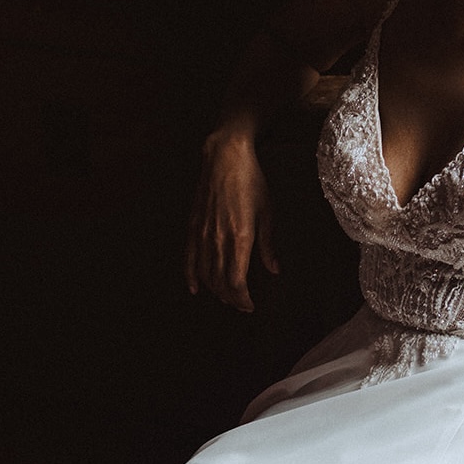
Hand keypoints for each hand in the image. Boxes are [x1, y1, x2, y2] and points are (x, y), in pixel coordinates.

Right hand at [185, 130, 279, 311]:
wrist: (225, 157)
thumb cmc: (252, 182)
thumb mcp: (268, 213)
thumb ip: (268, 245)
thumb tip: (273, 270)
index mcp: (240, 237)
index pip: (237, 282)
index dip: (242, 299)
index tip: (249, 306)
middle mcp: (219, 239)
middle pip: (220, 282)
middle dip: (231, 298)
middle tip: (241, 304)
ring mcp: (203, 233)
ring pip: (205, 273)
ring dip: (215, 290)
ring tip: (226, 296)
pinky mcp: (193, 226)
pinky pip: (189, 257)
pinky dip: (191, 275)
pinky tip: (195, 287)